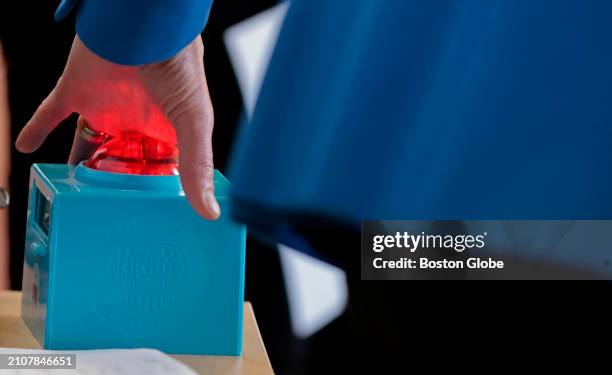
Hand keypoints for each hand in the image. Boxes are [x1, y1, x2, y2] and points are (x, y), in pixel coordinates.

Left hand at [15, 35, 219, 219]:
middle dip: (115, 183)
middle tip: (107, 210)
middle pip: (121, 162)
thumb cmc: (179, 66)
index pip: (158, 169)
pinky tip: (26, 145)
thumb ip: (197, 166)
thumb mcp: (193, 121)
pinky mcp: (76, 91)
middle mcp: (135, 123)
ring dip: (80, 166)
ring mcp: (105, 107)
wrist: (144, 26)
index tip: (148, 214)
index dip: (153, 190)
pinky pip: (50, 114)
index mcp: (166, 132)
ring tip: (72, 190)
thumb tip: (210, 211)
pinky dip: (36, 129)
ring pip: (89, 145)